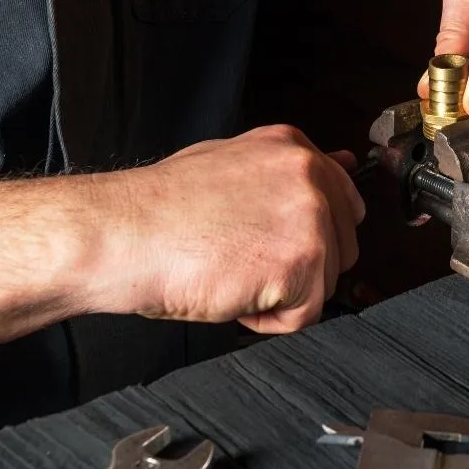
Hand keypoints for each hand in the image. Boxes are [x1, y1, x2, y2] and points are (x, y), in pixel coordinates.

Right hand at [98, 125, 364, 333]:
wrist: (121, 234)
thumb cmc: (161, 209)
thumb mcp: (233, 164)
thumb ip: (290, 171)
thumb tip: (347, 164)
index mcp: (295, 149)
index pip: (345, 201)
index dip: (310, 236)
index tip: (279, 244)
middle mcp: (310, 176)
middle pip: (343, 246)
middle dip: (302, 266)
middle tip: (246, 259)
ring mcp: (310, 217)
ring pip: (326, 282)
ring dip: (282, 293)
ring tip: (233, 272)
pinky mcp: (302, 262)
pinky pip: (306, 315)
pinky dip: (268, 320)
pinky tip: (233, 293)